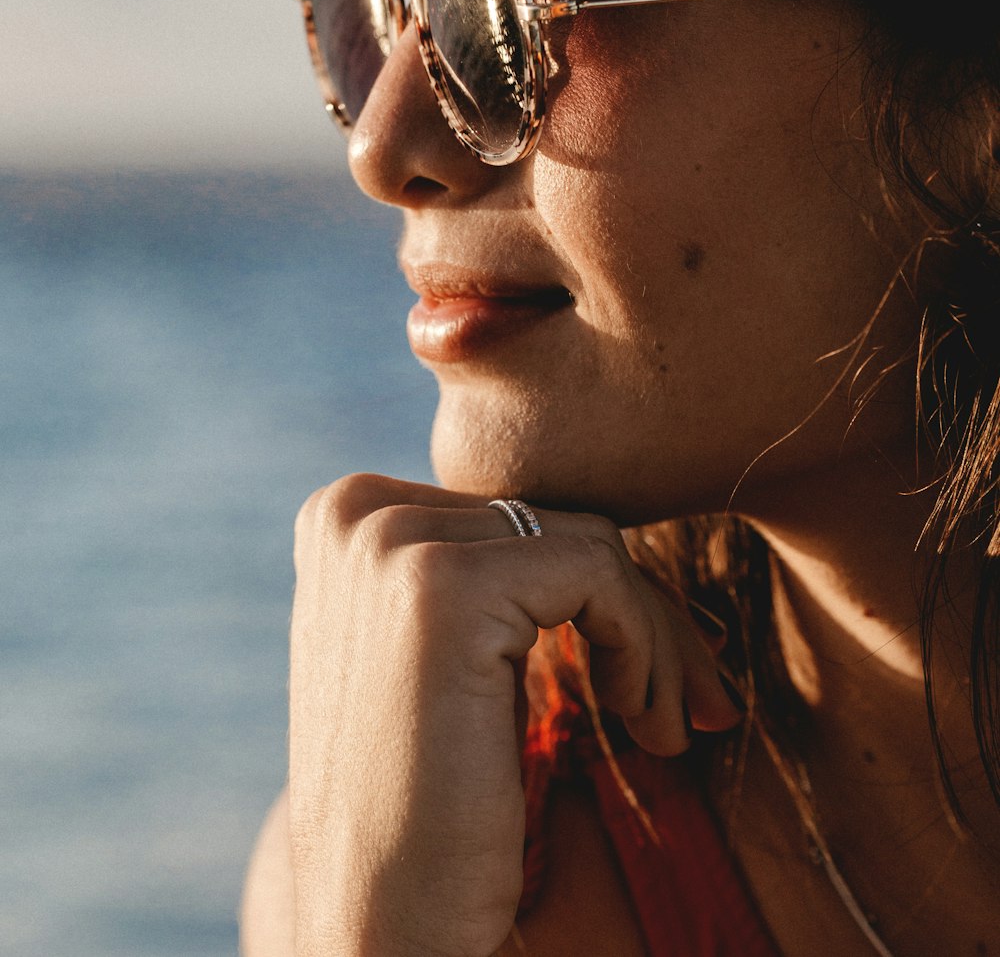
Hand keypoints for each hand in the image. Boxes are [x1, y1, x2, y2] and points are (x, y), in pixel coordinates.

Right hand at [288, 474, 741, 956]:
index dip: (597, 591)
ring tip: (660, 730)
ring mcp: (389, 543)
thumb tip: (615, 532)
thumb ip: (495, 574)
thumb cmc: (430, 807)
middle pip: (557, 521)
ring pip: (591, 542)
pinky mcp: (442, 585)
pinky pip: (600, 569)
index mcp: (346, 517)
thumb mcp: (452, 656)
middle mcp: (354, 513)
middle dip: (641, 615)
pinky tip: (639, 723)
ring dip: (653, 640)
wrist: (383, 928)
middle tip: (692, 706)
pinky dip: (644, 646)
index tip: (651, 675)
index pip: (516, 513)